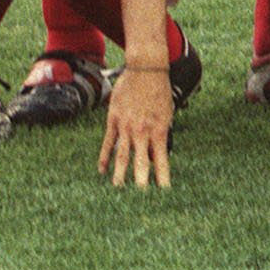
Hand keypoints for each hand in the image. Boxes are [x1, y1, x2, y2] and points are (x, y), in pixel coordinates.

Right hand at [99, 66, 174, 187]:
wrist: (147, 68)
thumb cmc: (159, 90)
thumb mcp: (167, 113)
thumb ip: (161, 133)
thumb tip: (156, 153)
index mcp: (159, 130)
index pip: (162, 161)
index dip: (162, 178)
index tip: (164, 193)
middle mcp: (142, 131)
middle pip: (140, 163)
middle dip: (140, 183)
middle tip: (139, 201)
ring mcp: (126, 126)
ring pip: (122, 156)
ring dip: (120, 175)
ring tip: (118, 191)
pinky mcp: (114, 120)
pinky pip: (108, 143)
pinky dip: (104, 158)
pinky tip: (102, 171)